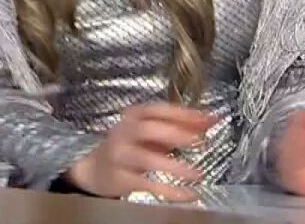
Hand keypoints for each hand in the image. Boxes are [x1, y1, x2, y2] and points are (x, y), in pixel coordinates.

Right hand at [65, 102, 214, 201]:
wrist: (94, 170)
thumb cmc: (129, 147)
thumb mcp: (151, 133)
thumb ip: (180, 126)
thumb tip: (210, 121)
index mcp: (133, 116)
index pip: (158, 109)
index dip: (183, 113)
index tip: (207, 118)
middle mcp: (124, 132)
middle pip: (148, 128)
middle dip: (175, 133)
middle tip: (199, 141)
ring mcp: (120, 155)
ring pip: (146, 159)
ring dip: (174, 166)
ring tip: (198, 174)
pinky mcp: (120, 178)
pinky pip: (147, 185)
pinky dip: (170, 191)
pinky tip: (189, 195)